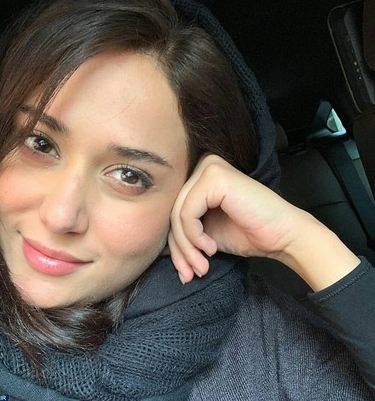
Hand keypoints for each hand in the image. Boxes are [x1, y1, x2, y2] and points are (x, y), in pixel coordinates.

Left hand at [169, 154, 359, 289]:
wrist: (283, 236)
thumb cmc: (248, 233)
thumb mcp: (205, 234)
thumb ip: (182, 232)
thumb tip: (157, 247)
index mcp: (200, 177)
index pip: (173, 211)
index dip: (176, 245)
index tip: (186, 271)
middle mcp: (202, 166)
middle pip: (172, 212)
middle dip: (180, 250)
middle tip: (191, 273)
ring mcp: (209, 168)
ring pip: (177, 214)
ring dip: (187, 248)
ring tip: (202, 266)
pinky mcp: (214, 176)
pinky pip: (187, 212)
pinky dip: (194, 236)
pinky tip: (211, 248)